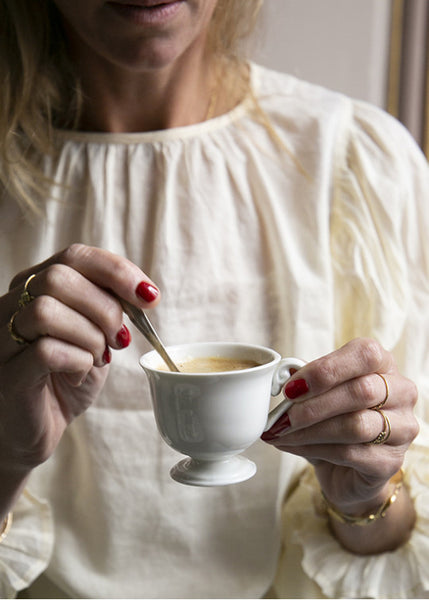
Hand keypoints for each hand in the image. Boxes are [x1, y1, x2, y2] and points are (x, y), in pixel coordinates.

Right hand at [0, 244, 159, 475]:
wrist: (35, 429)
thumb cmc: (65, 378)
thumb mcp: (95, 336)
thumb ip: (110, 309)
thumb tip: (144, 293)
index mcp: (36, 288)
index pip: (75, 256)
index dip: (117, 271)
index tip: (149, 297)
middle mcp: (11, 305)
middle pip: (60, 278)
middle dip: (105, 309)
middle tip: (118, 339)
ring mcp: (2, 339)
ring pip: (47, 311)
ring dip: (89, 338)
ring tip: (97, 359)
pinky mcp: (7, 374)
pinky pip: (45, 351)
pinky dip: (77, 362)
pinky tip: (77, 375)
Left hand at [262, 338, 418, 514]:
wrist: (346, 469)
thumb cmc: (334, 419)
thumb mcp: (319, 393)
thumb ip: (306, 381)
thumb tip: (284, 375)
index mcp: (383, 364)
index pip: (365, 355)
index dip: (326, 370)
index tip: (291, 387)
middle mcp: (401, 393)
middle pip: (362, 391)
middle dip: (313, 404)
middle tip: (281, 416)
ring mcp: (402, 428)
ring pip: (356, 425)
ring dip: (310, 430)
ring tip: (281, 433)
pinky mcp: (391, 462)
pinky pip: (350, 453)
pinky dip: (314, 449)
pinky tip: (294, 446)